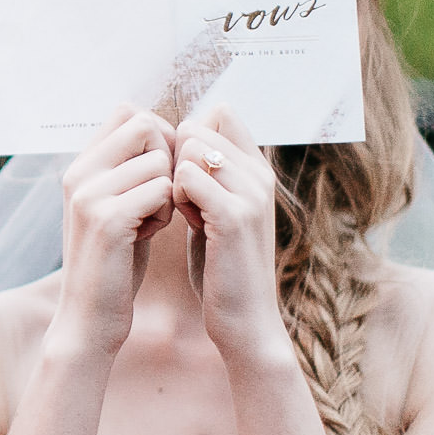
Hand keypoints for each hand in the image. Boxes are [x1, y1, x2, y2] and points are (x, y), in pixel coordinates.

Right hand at [51, 105, 176, 354]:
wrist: (89, 317)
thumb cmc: (114, 262)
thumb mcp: (115, 206)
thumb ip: (126, 168)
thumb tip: (156, 124)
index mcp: (79, 165)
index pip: (128, 111)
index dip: (157, 135)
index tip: (158, 172)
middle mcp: (79, 173)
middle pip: (145, 125)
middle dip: (167, 157)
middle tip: (158, 196)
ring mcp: (89, 195)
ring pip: (159, 160)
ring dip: (168, 191)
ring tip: (151, 221)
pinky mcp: (107, 219)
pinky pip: (161, 189)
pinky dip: (166, 212)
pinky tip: (150, 234)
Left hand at [170, 107, 287, 365]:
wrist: (245, 322)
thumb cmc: (221, 270)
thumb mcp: (216, 214)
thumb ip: (208, 179)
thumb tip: (182, 140)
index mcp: (257, 170)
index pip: (219, 112)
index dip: (187, 138)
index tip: (184, 179)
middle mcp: (260, 174)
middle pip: (197, 126)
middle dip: (175, 159)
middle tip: (182, 201)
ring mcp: (251, 192)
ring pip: (189, 147)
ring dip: (173, 179)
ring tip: (185, 214)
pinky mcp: (235, 215)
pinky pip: (185, 176)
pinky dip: (173, 197)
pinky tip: (184, 224)